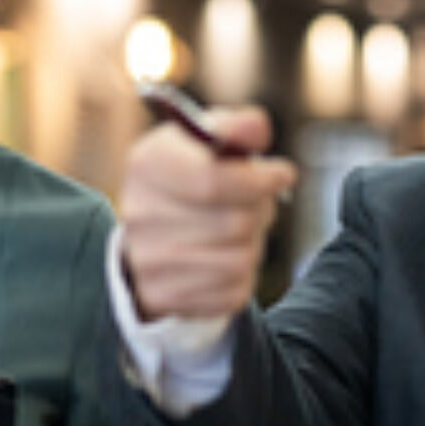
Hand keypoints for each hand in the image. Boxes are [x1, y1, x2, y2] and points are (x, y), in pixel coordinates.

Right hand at [115, 104, 296, 320]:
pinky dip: (243, 276)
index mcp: (148, 164)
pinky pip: (233, 292)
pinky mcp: (167, 297)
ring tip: (240, 231)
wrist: (156, 232)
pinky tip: (226, 258)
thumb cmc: (191, 176)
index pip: (212, 180)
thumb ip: (235, 128)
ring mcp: (149, 261)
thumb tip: (256, 128)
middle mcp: (140, 214)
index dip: (260, 179)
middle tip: (257, 204)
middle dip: (259, 211)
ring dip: (253, 244)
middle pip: (234, 222)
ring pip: (239, 260)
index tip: (283, 174)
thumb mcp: (207, 140)